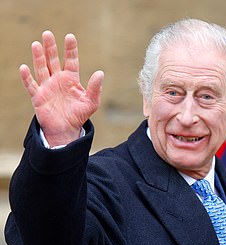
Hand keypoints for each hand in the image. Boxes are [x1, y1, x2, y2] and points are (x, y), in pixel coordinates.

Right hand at [19, 30, 103, 145]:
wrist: (66, 129)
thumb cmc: (79, 115)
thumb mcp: (91, 102)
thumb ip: (95, 88)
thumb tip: (100, 73)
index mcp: (71, 79)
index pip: (71, 60)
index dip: (70, 49)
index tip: (70, 36)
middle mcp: (58, 80)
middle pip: (53, 60)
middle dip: (50, 47)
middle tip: (47, 33)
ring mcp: (47, 87)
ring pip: (41, 69)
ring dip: (38, 57)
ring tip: (36, 44)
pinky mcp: (38, 97)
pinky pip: (31, 85)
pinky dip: (27, 77)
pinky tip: (24, 67)